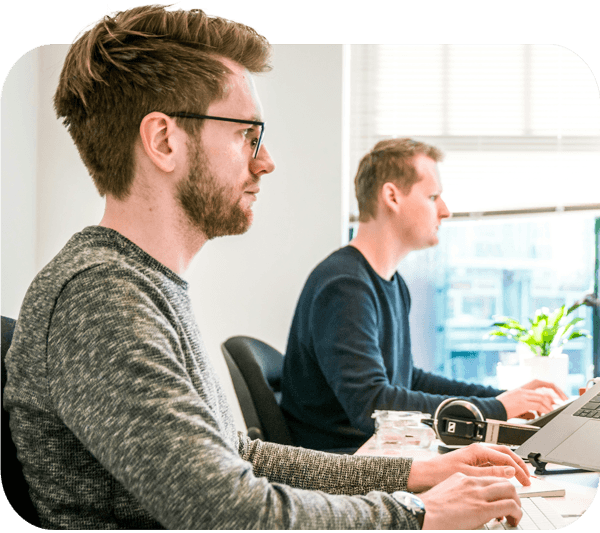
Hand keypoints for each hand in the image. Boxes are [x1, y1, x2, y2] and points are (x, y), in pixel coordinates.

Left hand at [407, 443, 529, 492]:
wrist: (426, 474)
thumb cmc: (441, 472)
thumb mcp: (469, 474)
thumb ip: (490, 473)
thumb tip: (509, 471)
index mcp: (478, 450)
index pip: (506, 457)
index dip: (519, 469)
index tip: (527, 480)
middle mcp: (478, 450)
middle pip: (505, 454)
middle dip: (518, 465)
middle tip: (528, 478)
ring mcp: (475, 455)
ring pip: (499, 458)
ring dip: (511, 467)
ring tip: (520, 478)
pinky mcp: (472, 461)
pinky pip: (492, 463)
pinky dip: (501, 470)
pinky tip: (504, 479)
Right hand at [420, 473, 521, 529]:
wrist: (422, 512)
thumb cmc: (429, 508)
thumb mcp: (445, 493)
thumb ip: (459, 493)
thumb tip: (466, 503)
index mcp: (462, 478)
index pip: (489, 477)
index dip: (500, 488)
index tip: (503, 497)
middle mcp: (471, 482)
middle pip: (503, 480)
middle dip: (514, 494)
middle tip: (514, 506)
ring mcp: (477, 494)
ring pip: (510, 490)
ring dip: (517, 503)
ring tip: (514, 515)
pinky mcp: (482, 508)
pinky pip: (509, 505)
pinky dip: (516, 513)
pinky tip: (512, 520)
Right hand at [497, 379, 567, 418]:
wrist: (490, 409)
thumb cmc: (500, 409)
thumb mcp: (514, 406)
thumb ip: (526, 408)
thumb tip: (535, 414)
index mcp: (521, 389)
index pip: (539, 382)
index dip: (550, 386)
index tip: (558, 393)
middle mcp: (522, 390)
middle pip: (544, 390)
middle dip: (556, 395)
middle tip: (563, 402)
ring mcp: (522, 395)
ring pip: (543, 398)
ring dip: (550, 406)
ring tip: (553, 412)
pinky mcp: (522, 403)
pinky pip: (538, 406)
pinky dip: (545, 410)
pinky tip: (545, 415)